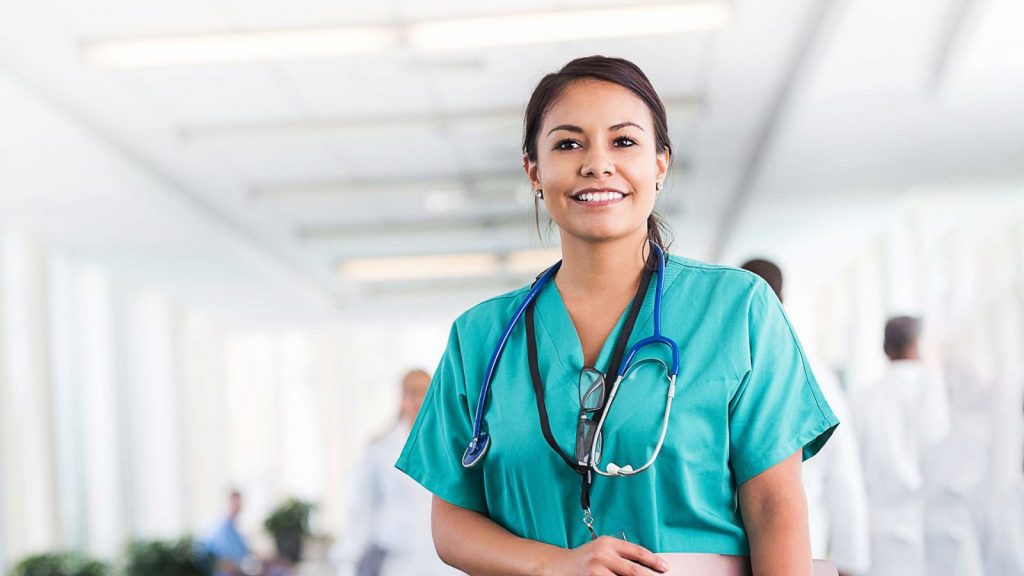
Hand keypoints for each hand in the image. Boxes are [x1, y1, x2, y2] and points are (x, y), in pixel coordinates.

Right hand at [540, 536, 668, 575]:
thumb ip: (620, 554)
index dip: (653, 560)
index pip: (637, 551)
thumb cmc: (583, 558)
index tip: (664, 567)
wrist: (559, 565)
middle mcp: (603, 555)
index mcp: (608, 543)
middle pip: (634, 571)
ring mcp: (597, 570)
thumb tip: (644, 565)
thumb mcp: (602, 549)